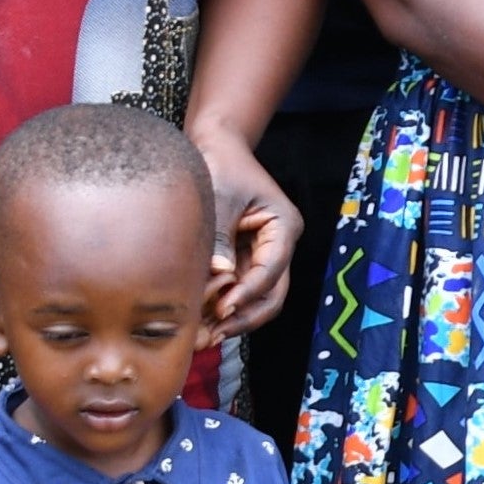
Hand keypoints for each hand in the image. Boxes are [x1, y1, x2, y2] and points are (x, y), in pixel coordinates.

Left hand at [192, 124, 306, 340]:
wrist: (215, 147)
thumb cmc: (221, 164)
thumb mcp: (221, 196)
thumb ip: (221, 235)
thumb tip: (219, 275)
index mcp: (284, 227)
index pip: (272, 271)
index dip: (248, 293)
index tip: (222, 308)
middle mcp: (278, 247)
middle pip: (272, 295)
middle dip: (244, 317)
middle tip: (213, 335)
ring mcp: (261, 256)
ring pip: (256, 299)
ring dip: (232, 318)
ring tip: (203, 336)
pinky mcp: (242, 260)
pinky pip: (237, 291)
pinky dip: (221, 307)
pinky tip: (199, 321)